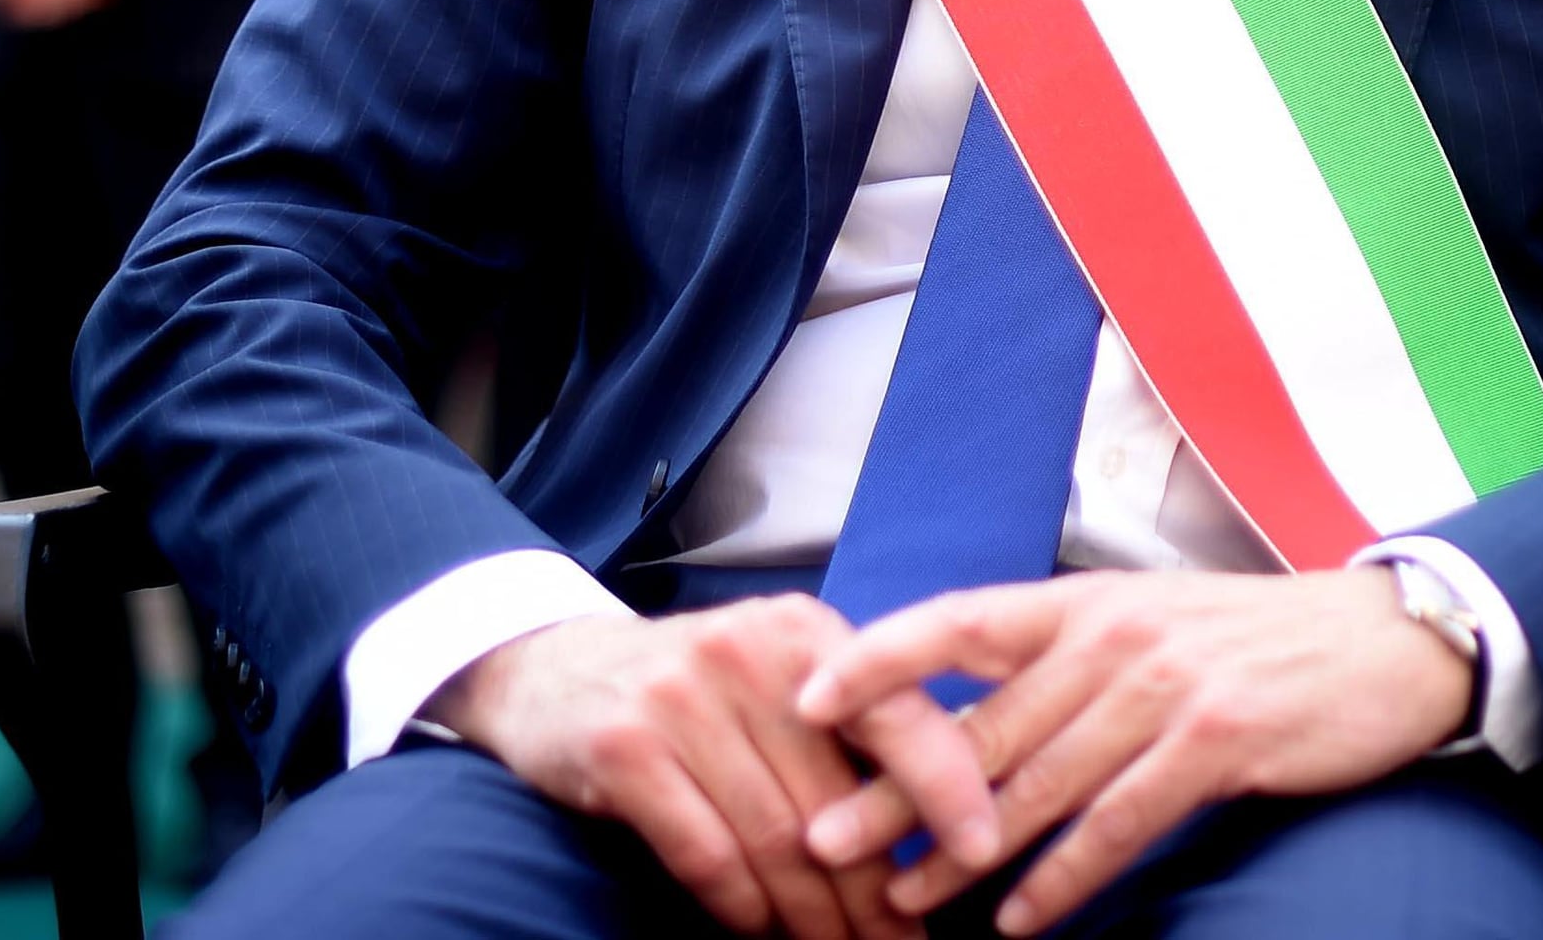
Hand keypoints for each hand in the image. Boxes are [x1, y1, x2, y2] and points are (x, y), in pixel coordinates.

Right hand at [427, 603, 1000, 939]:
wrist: (557, 668)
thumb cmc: (696, 686)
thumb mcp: (775, 677)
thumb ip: (847, 730)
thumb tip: (938, 821)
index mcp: (805, 632)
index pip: (895, 711)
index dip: (946, 783)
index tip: (985, 850)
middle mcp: (751, 655)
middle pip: (835, 801)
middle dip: (876, 891)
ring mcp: (683, 699)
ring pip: (776, 838)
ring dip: (814, 919)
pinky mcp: (626, 749)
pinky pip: (706, 854)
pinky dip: (741, 908)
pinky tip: (759, 932)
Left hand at [796, 568, 1474, 933]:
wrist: (1380, 640)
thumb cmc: (1251, 640)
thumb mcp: (1148, 622)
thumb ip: (1062, 658)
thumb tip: (969, 706)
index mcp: (1087, 600)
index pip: (961, 618)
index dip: (882, 654)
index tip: (809, 695)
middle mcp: (1114, 634)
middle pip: (985, 722)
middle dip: (896, 788)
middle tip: (823, 837)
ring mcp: (1164, 686)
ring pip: (1040, 782)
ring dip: (963, 852)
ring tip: (902, 902)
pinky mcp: (1214, 740)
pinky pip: (1119, 822)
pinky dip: (1063, 878)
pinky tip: (1022, 921)